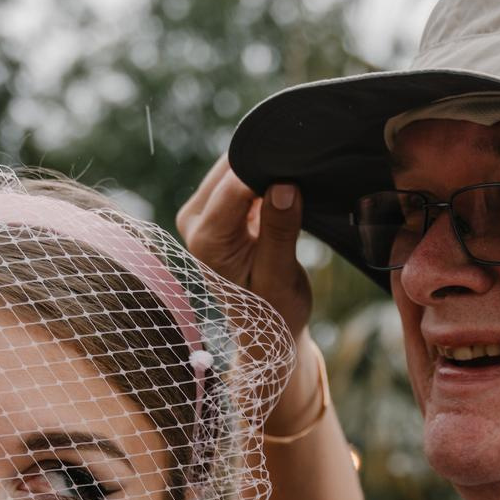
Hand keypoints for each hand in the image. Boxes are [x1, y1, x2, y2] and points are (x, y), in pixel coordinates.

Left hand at [176, 157, 312, 347]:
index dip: (270, 170)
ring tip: (297, 191)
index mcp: (207, 239)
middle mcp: (195, 222)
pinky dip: (264, 181)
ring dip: (267, 172)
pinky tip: (287, 194)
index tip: (302, 168)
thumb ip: (279, 231)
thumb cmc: (273, 312)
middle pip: (231, 169)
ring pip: (235, 168)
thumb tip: (284, 185)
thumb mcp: (280, 276)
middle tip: (304, 177)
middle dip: (267, 168)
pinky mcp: (217, 211)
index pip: (235, 184)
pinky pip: (240, 180)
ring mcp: (203, 215)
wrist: (264, 331)